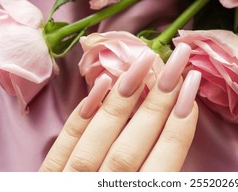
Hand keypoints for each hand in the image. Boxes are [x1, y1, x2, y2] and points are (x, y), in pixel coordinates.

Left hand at [39, 44, 199, 171]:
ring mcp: (69, 188)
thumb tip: (180, 141)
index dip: (179, 124)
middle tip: (178, 58)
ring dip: (124, 98)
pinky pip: (64, 146)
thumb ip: (165, 182)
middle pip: (133, 144)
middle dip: (159, 99)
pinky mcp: (46, 181)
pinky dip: (83, 114)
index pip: (163, 163)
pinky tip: (102, 84)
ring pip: (99, 140)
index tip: (192, 87)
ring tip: (145, 60)